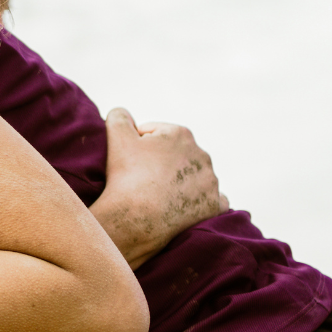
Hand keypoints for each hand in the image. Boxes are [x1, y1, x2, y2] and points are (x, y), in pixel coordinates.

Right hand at [93, 108, 228, 268]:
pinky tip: (186, 205)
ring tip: (159, 194)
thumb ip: (119, 117)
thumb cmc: (127, 176)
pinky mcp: (215, 205)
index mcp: (180, 134)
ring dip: (182, 181)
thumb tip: (123, 113)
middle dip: (162, 162)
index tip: (129, 161)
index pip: (155, 134)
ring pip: (195, 176)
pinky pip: (212, 200)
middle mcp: (202, 155)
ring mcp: (211, 181)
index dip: (138, 145)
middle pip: (177, 155)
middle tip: (141, 178)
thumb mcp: (116, 136)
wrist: (138, 218)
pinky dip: (200, 201)